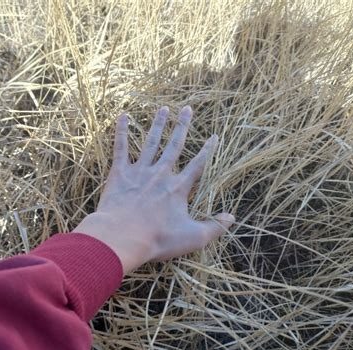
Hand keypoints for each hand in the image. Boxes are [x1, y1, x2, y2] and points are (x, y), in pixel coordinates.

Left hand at [73, 106, 234, 273]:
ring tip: (163, 109)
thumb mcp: (193, 238)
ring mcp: (140, 171)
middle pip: (175, 145)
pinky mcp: (119, 173)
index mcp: (178, 187)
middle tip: (187, 109)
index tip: (215, 136)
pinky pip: (121, 148)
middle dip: (182, 126)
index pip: (198, 164)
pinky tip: (123, 116)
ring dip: (158, 125)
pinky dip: (122, 131)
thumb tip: (233, 218)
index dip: (208, 150)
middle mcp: (161, 174)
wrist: (122, 237)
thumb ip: (215, 227)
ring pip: (151, 142)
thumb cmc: (158, 239)